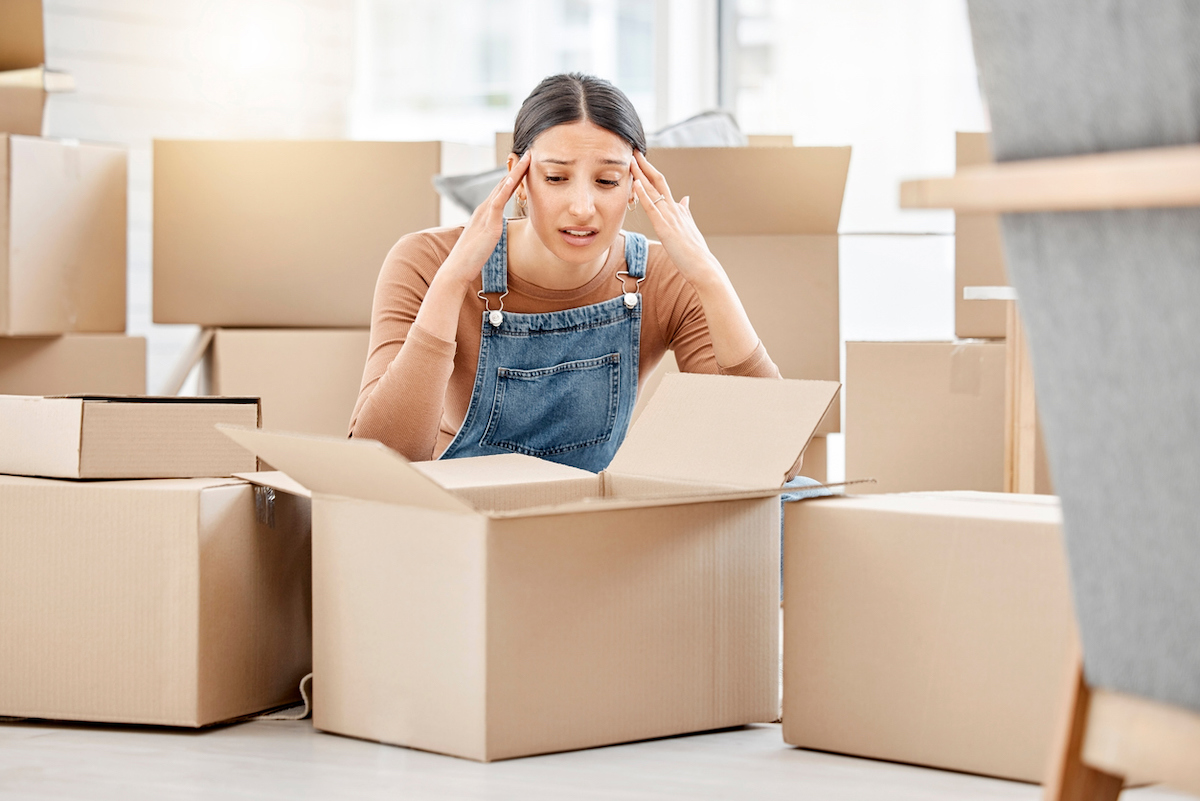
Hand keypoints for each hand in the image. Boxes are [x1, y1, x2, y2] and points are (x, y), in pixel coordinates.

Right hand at [442, 152, 529, 286]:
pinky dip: (506, 188)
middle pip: (503, 184)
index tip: (526, 165)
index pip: (501, 190)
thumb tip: (498, 229)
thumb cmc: (471, 258)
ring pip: (502, 187)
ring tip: (528, 158)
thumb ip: (492, 231)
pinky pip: (498, 202)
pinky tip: (515, 178)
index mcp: (484, 213)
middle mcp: (484, 209)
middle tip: (530, 154)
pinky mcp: (488, 224)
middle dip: (517, 169)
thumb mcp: (485, 240)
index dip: (514, 177)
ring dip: (516, 172)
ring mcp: (485, 214)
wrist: (457, 268)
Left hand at [631, 151, 721, 288]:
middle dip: (645, 166)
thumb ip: (686, 211)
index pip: (662, 185)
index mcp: (678, 209)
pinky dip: (643, 194)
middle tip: (634, 151)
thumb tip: (686, 199)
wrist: (703, 266)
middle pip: (658, 181)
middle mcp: (674, 209)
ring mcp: (670, 217)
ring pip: (653, 191)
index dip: (651, 172)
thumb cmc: (695, 252)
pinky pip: (652, 208)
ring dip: (641, 174)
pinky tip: (636, 183)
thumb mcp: (690, 227)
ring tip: (630, 160)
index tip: (641, 160)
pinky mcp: (665, 228)